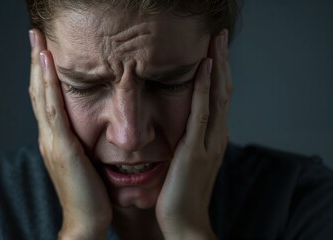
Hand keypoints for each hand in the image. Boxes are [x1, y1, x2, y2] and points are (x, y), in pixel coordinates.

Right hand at [28, 29, 111, 239]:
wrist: (86, 220)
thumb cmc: (88, 193)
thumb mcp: (82, 161)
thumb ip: (78, 142)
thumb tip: (84, 128)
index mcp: (54, 139)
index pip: (45, 99)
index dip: (43, 74)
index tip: (43, 50)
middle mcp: (48, 136)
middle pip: (38, 92)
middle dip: (36, 62)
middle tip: (35, 36)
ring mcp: (52, 141)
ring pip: (42, 96)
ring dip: (39, 66)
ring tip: (38, 41)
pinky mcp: (62, 147)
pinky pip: (53, 110)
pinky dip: (49, 85)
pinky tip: (48, 65)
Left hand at [155, 30, 231, 238]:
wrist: (184, 223)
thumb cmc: (182, 194)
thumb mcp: (188, 163)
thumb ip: (193, 143)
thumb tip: (197, 127)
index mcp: (213, 139)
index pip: (220, 99)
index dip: (219, 73)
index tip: (215, 51)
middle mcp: (216, 137)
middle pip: (224, 92)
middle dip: (222, 63)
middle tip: (220, 38)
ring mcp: (208, 143)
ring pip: (218, 97)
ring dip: (217, 67)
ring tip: (216, 43)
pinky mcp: (195, 150)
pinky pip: (201, 113)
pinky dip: (205, 89)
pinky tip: (204, 69)